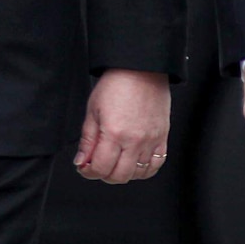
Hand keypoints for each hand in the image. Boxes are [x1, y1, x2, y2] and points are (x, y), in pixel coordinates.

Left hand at [73, 68, 170, 183]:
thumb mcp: (93, 110)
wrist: (141, 67)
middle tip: (99, 164)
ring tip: (117, 160)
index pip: (101, 168)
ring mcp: (151, 140)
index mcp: (114, 133)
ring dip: (124, 172)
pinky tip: (135, 161)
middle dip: (104, 174)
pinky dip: (145, 169)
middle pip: (119, 176)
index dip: (89, 171)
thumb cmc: (117, 83)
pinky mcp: (162, 136)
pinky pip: (156, 164)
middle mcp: (134, 140)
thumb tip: (82, 161)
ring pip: (138, 173)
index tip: (85, 166)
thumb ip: (87, 140)